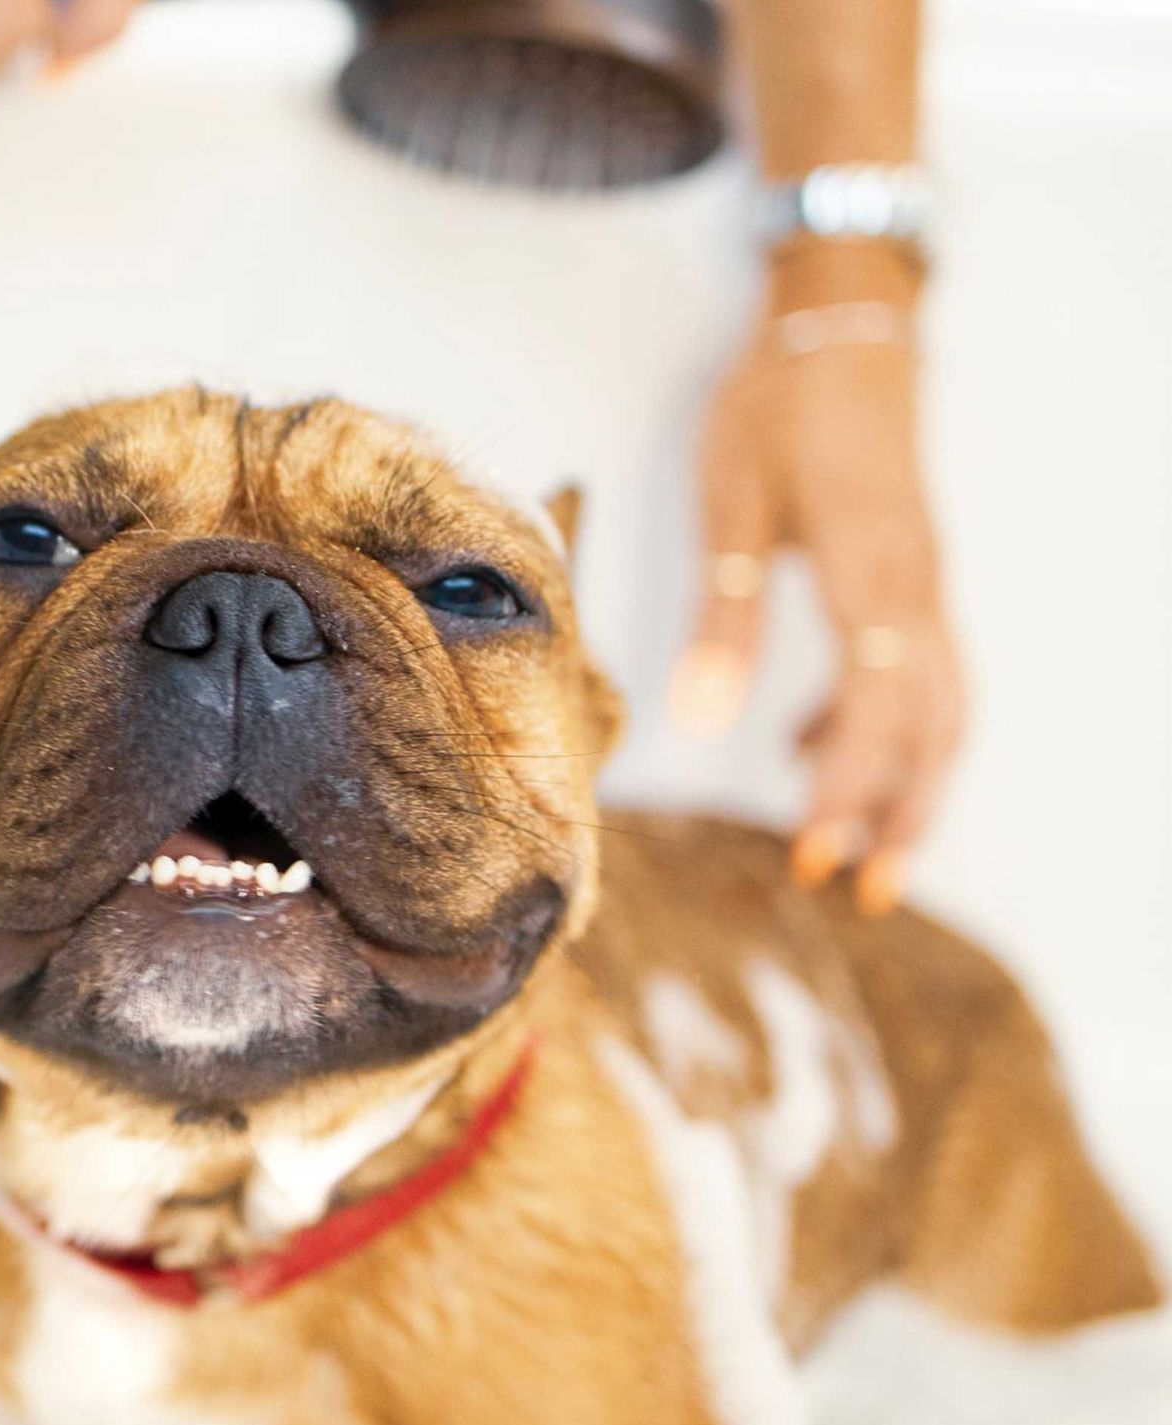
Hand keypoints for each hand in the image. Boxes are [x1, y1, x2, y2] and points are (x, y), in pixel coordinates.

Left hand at [672, 248, 965, 915]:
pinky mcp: (910, 573)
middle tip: (864, 892)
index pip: (878, 714)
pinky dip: (881, 724)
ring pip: (938, 708)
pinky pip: (917, 670)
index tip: (815, 858)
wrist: (844, 322)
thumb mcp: (731, 499)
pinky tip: (808, 746)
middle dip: (900, 814)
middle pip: (933, 729)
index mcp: (873, 579)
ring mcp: (924, 583)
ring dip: (907, 783)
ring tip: (862, 852)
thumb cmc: (781, 403)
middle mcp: (917, 592)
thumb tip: (697, 716)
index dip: (852, 794)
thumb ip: (722, 611)